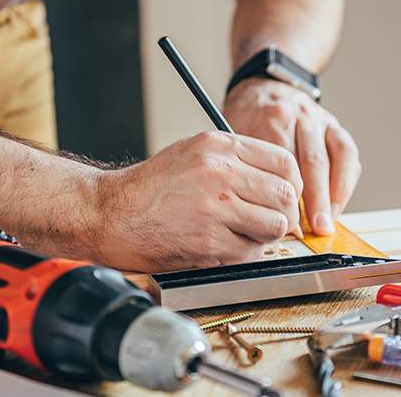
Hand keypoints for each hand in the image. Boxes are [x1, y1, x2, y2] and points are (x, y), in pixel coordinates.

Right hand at [94, 131, 302, 272]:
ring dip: (266, 234)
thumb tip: (275, 177)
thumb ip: (235, 159)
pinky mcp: (210, 244)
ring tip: (245, 232)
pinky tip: (223, 245)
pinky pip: (252, 253)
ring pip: (276, 226)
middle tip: (268, 218)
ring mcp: (217, 209)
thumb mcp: (192, 152)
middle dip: (282, 211)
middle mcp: (222, 173)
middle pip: (286, 196)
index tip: (284, 194)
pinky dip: (244, 253)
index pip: (285, 162)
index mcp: (220, 146)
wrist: (109, 214)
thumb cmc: (149, 187)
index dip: (291, 183)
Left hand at [223, 78, 360, 235]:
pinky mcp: (334, 125)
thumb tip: (254, 208)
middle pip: (313, 161)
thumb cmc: (246, 116)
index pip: (284, 162)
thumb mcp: (235, 134)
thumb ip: (246, 165)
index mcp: (273, 118)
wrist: (262, 86)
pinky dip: (346, 179)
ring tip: (330, 219)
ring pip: (337, 157)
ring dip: (336, 193)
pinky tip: (339, 201)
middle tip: (316, 227)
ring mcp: (320, 119)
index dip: (287, 194)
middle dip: (317, 199)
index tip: (286, 220)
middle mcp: (300, 116)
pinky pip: (348, 153)